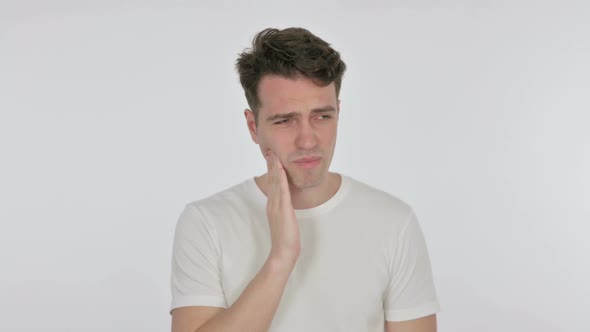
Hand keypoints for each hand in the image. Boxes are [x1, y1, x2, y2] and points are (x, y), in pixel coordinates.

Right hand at [265, 150, 299, 269]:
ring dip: (274, 168)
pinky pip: (282, 190)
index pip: (272, 185)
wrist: (283, 252)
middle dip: (271, 166)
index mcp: (273, 206)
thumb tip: (286, 210)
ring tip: (273, 155)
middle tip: (269, 151)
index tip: (271, 160)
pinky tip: (281, 168)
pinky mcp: (282, 209)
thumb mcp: (284, 223)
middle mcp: (272, 204)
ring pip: (275, 183)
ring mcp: (276, 206)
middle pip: (271, 181)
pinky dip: (281, 178)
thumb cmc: (286, 240)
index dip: (272, 172)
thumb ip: (283, 214)